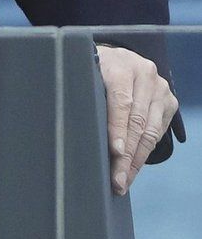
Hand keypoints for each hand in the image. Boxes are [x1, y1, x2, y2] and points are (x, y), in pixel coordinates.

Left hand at [96, 44, 178, 194]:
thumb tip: (69, 128)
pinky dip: (145, 152)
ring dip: (137, 160)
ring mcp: (159, 87)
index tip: (115, 152)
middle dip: (127, 155)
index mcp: (120, 64)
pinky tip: (133, 167)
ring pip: (150, 130)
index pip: (121, 101)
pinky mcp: (168, 100)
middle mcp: (144, 74)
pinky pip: (158, 132)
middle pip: (137, 121)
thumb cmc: (91, 70)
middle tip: (117, 180)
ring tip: (124, 181)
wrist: (116, 57)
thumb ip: (81, 94)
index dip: (117, 128)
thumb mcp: (83, 74)